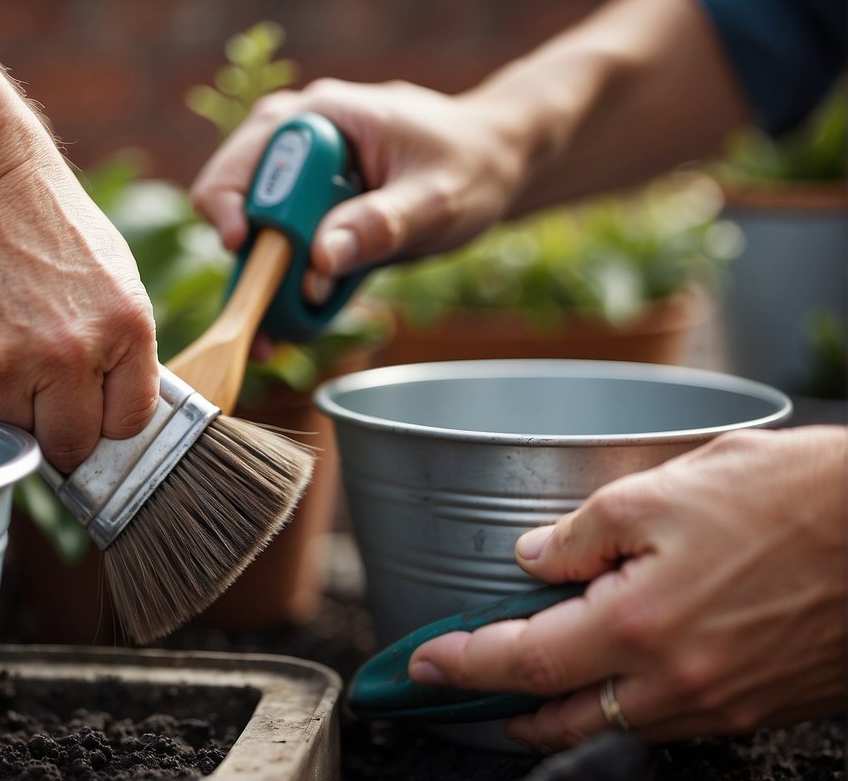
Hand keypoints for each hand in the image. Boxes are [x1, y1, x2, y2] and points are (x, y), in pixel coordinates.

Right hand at [0, 158, 158, 472]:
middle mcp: (65, 355)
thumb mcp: (121, 285)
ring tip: (6, 332)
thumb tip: (118, 419)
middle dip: (59, 429)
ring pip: (7, 424)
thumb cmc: (54, 232)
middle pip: (67, 445)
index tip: (95, 410)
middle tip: (45, 390)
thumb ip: (126, 355)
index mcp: (123, 332)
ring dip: (6, 395)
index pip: (127, 426)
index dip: (110, 421)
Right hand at [189, 79, 531, 300]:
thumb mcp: (436, 199)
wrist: (496, 163)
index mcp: (318, 117)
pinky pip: (280, 251)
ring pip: (252, 233)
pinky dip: (285, 287)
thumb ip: (380, 225)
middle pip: (233, 201)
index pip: (241, 163)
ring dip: (263, 283)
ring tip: (282, 330)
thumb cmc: (472, 165)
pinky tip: (302, 319)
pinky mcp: (309, 209)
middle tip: (273, 313)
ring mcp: (297, 175)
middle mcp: (294, 139)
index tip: (248, 253)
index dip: (234, 212)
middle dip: (249, 260)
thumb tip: (319, 259)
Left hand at [408, 426, 846, 750]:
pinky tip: (618, 680)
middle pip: (564, 716)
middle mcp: (679, 681)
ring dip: (564, 713)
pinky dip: (628, 709)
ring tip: (531, 690)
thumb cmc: (792, 497)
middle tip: (467, 691)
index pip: (524, 660)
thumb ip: (581, 534)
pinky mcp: (762, 705)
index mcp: (640, 625)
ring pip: (619, 725)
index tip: (424, 663)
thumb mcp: (661, 491)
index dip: (465, 663)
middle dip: (506, 709)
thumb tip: (532, 560)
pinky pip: (674, 723)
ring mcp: (723, 703)